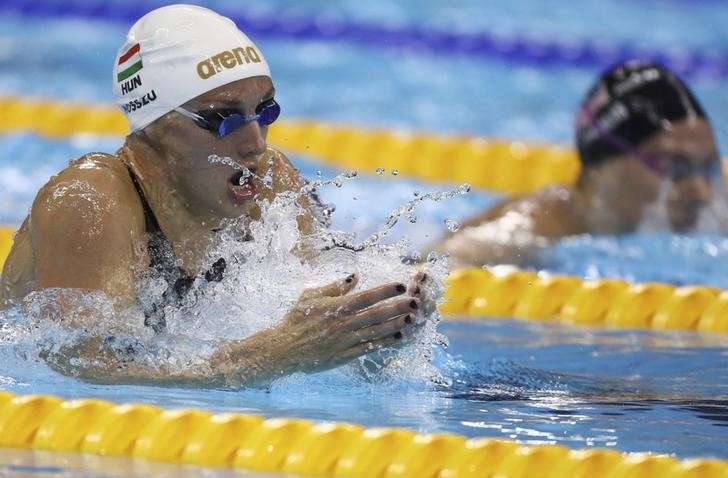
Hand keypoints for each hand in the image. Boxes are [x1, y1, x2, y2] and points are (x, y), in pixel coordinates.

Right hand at [274, 273, 419, 372]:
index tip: (402, 285)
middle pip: (377, 314)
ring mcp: (345, 341)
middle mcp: (343, 324)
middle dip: (398, 307)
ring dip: (396, 325)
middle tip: (416, 301)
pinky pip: (369, 348)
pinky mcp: (344, 356)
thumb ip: (334, 287)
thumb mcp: (311, 295)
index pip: (367, 296)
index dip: (386, 290)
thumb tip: (354, 276)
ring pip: (376, 332)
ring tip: (412, 319)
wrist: (283, 348)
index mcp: (336, 306)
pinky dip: (385, 343)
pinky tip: (398, 338)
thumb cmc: (296, 318)